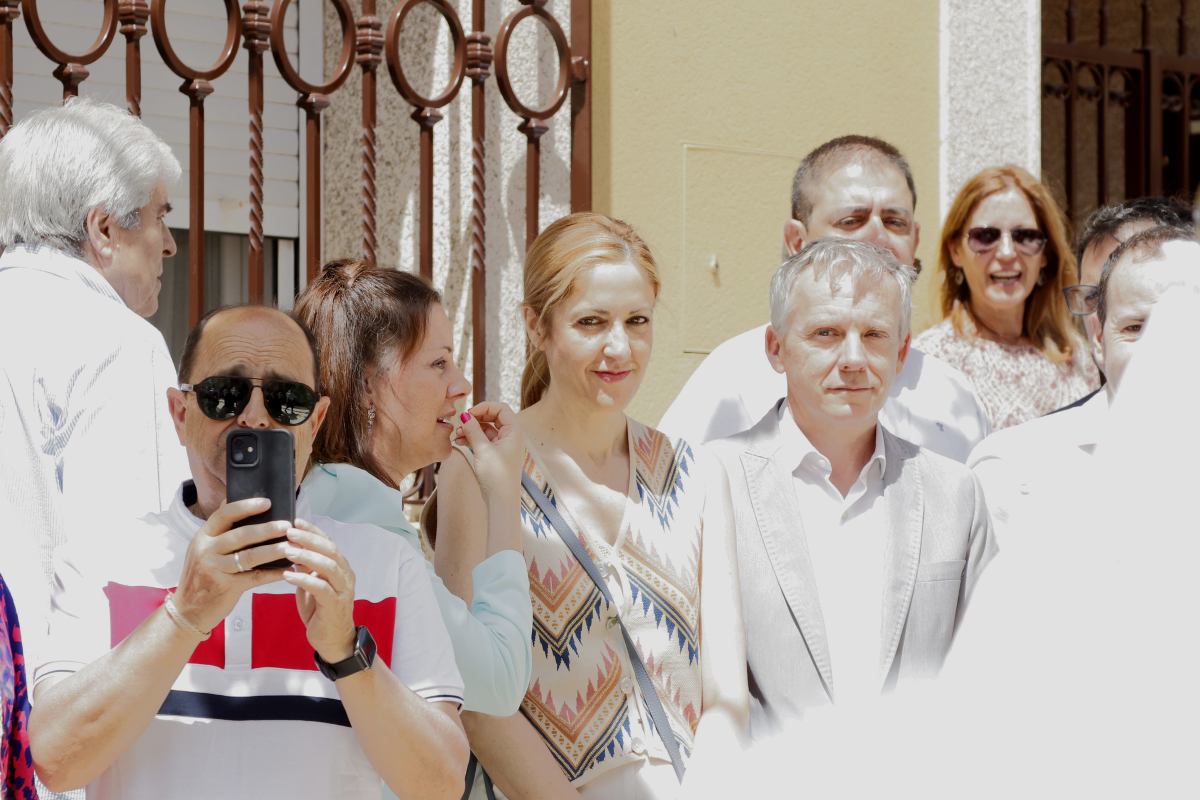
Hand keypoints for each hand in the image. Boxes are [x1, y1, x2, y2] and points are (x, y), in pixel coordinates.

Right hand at [174, 498, 291, 632]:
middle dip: (267, 529)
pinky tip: (286, 569)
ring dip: (273, 550)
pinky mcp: (226, 587)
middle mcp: (206, 550)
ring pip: (250, 556)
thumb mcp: (203, 549)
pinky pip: (255, 577)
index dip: (246, 506)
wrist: (188, 610)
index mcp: (203, 537)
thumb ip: (219, 531)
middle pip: (241, 535)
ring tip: (291, 546)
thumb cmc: (202, 575)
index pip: (224, 514)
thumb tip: (234, 502)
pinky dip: (272, 573)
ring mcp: (215, 569)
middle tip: (287, 525)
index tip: (267, 502)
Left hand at [282, 519, 357, 663]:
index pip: (328, 542)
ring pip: (329, 566)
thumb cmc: (321, 611)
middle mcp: (346, 575)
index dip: (313, 530)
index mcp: (341, 567)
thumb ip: (305, 568)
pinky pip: (321, 588)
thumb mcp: (311, 585)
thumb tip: (290, 547)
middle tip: (289, 531)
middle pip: (330, 550)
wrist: (333, 641)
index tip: (295, 520)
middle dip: (309, 539)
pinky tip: (288, 575)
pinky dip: (304, 579)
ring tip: (287, 550)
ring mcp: (343, 590)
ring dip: (307, 556)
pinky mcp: (336, 605)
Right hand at [452, 401, 523, 500]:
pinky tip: (460, 441)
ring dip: (472, 429)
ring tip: (457, 435)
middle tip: (461, 423)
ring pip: (486, 429)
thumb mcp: (482, 450)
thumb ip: (473, 430)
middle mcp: (511, 437)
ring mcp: (503, 446)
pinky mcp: (495, 455)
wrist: (501, 501)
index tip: (468, 413)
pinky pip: (484, 440)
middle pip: (493, 417)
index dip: (484, 407)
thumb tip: (464, 415)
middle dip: (475, 418)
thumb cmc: (496, 476)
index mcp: (514, 432)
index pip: (501, 408)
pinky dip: (473, 438)